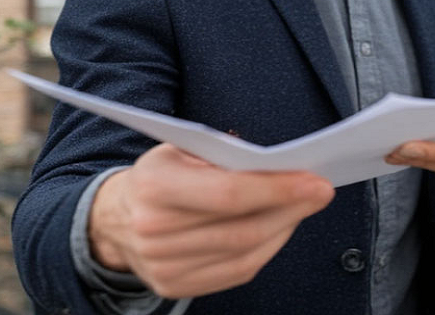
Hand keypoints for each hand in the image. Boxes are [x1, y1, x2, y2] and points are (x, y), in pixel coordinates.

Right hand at [89, 143, 334, 297]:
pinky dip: (267, 250)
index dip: (277, 189)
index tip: (314, 180)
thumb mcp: (179, 148)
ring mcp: (162, 265)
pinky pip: (236, 273)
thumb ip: (223, 153)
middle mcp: (154, 231)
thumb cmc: (158, 176)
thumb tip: (278, 162)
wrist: (114, 218)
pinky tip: (281, 228)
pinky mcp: (173, 286)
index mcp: (154, 187)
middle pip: (241, 228)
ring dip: (284, 229)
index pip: (228, 194)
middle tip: (320, 191)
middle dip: (290, 209)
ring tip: (304, 207)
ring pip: (244, 254)